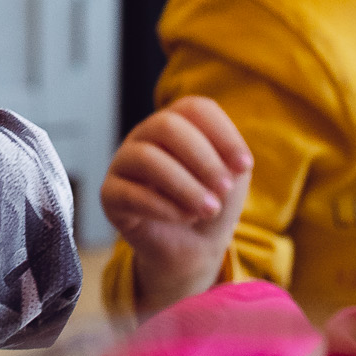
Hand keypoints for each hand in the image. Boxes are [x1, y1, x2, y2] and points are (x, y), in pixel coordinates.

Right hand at [100, 95, 252, 315]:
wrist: (193, 247)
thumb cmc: (210, 203)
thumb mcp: (231, 178)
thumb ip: (229, 161)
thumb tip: (224, 162)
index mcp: (177, 122)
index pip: (195, 108)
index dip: (223, 134)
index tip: (244, 166)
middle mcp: (146, 135)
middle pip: (167, 125)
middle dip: (203, 159)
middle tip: (224, 189)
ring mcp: (124, 162)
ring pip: (146, 158)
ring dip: (185, 186)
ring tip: (209, 209)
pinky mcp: (110, 194)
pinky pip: (130, 193)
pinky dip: (165, 208)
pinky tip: (185, 217)